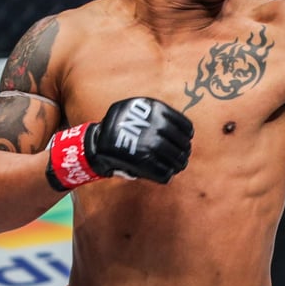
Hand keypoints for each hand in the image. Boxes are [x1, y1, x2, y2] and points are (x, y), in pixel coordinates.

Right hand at [46, 97, 192, 189]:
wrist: (97, 144)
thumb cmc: (123, 129)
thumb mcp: (139, 112)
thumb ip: (159, 118)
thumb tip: (187, 134)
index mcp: (157, 110)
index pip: (184, 126)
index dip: (187, 134)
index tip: (187, 139)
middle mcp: (156, 126)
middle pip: (182, 144)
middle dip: (184, 152)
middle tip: (184, 157)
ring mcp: (151, 144)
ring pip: (176, 159)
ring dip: (179, 164)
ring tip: (178, 166)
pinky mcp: (144, 162)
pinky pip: (164, 173)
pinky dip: (167, 175)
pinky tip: (167, 174)